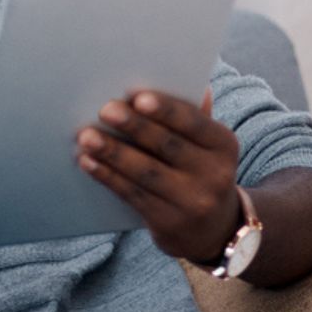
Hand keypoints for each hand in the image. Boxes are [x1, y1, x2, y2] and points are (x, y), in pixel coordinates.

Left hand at [76, 90, 241, 263]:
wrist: (213, 229)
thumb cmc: (201, 169)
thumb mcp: (208, 145)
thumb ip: (194, 116)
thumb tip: (191, 82)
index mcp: (224, 145)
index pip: (195, 123)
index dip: (167, 110)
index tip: (138, 97)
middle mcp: (214, 175)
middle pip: (168, 147)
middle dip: (135, 127)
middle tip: (105, 109)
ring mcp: (191, 203)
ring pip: (146, 173)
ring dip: (113, 153)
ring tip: (86, 136)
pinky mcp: (168, 222)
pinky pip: (133, 195)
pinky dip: (107, 176)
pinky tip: (87, 162)